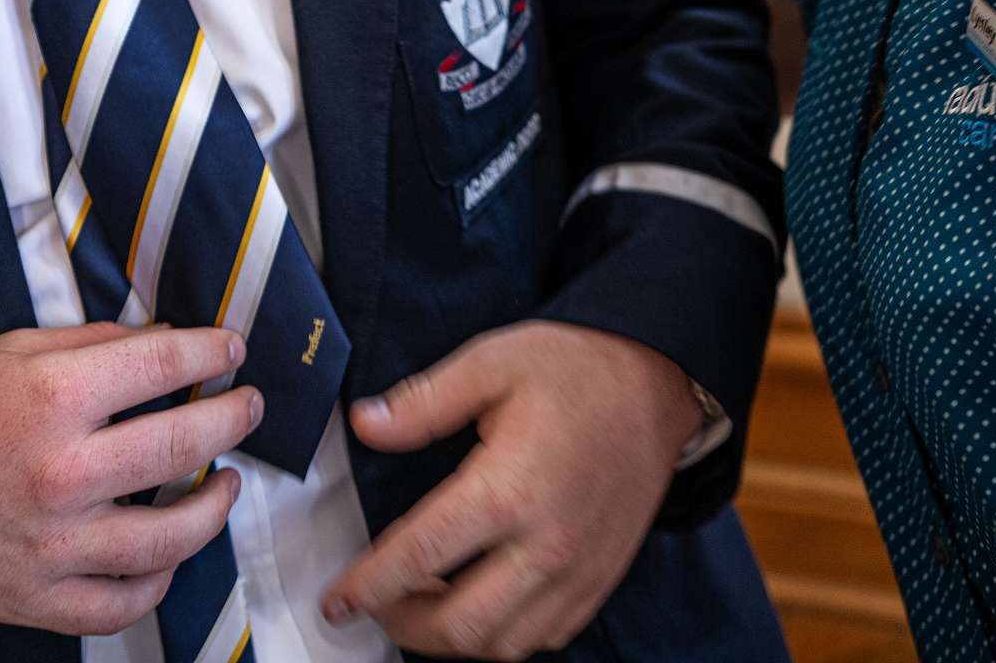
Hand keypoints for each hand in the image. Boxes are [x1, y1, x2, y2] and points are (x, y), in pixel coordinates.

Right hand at [0, 321, 260, 637]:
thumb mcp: (13, 350)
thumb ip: (93, 345)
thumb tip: (165, 343)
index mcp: (52, 397)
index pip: (164, 365)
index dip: (212, 352)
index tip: (232, 348)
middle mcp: (61, 471)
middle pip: (183, 443)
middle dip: (233, 417)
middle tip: (249, 405)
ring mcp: (54, 544)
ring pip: (170, 536)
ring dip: (214, 504)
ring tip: (226, 481)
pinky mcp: (40, 598)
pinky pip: (123, 603)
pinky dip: (159, 580)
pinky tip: (172, 553)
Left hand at [321, 321, 699, 659]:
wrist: (657, 384)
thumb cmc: (577, 369)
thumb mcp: (492, 362)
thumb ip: (424, 402)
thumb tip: (365, 423)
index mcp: (508, 489)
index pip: (420, 557)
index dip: (369, 585)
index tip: (338, 598)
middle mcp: (545, 546)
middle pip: (459, 626)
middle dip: (403, 625)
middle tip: (374, 603)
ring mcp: (577, 573)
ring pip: (502, 645)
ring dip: (452, 639)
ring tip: (420, 604)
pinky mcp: (599, 581)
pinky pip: (544, 638)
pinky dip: (502, 637)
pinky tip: (480, 606)